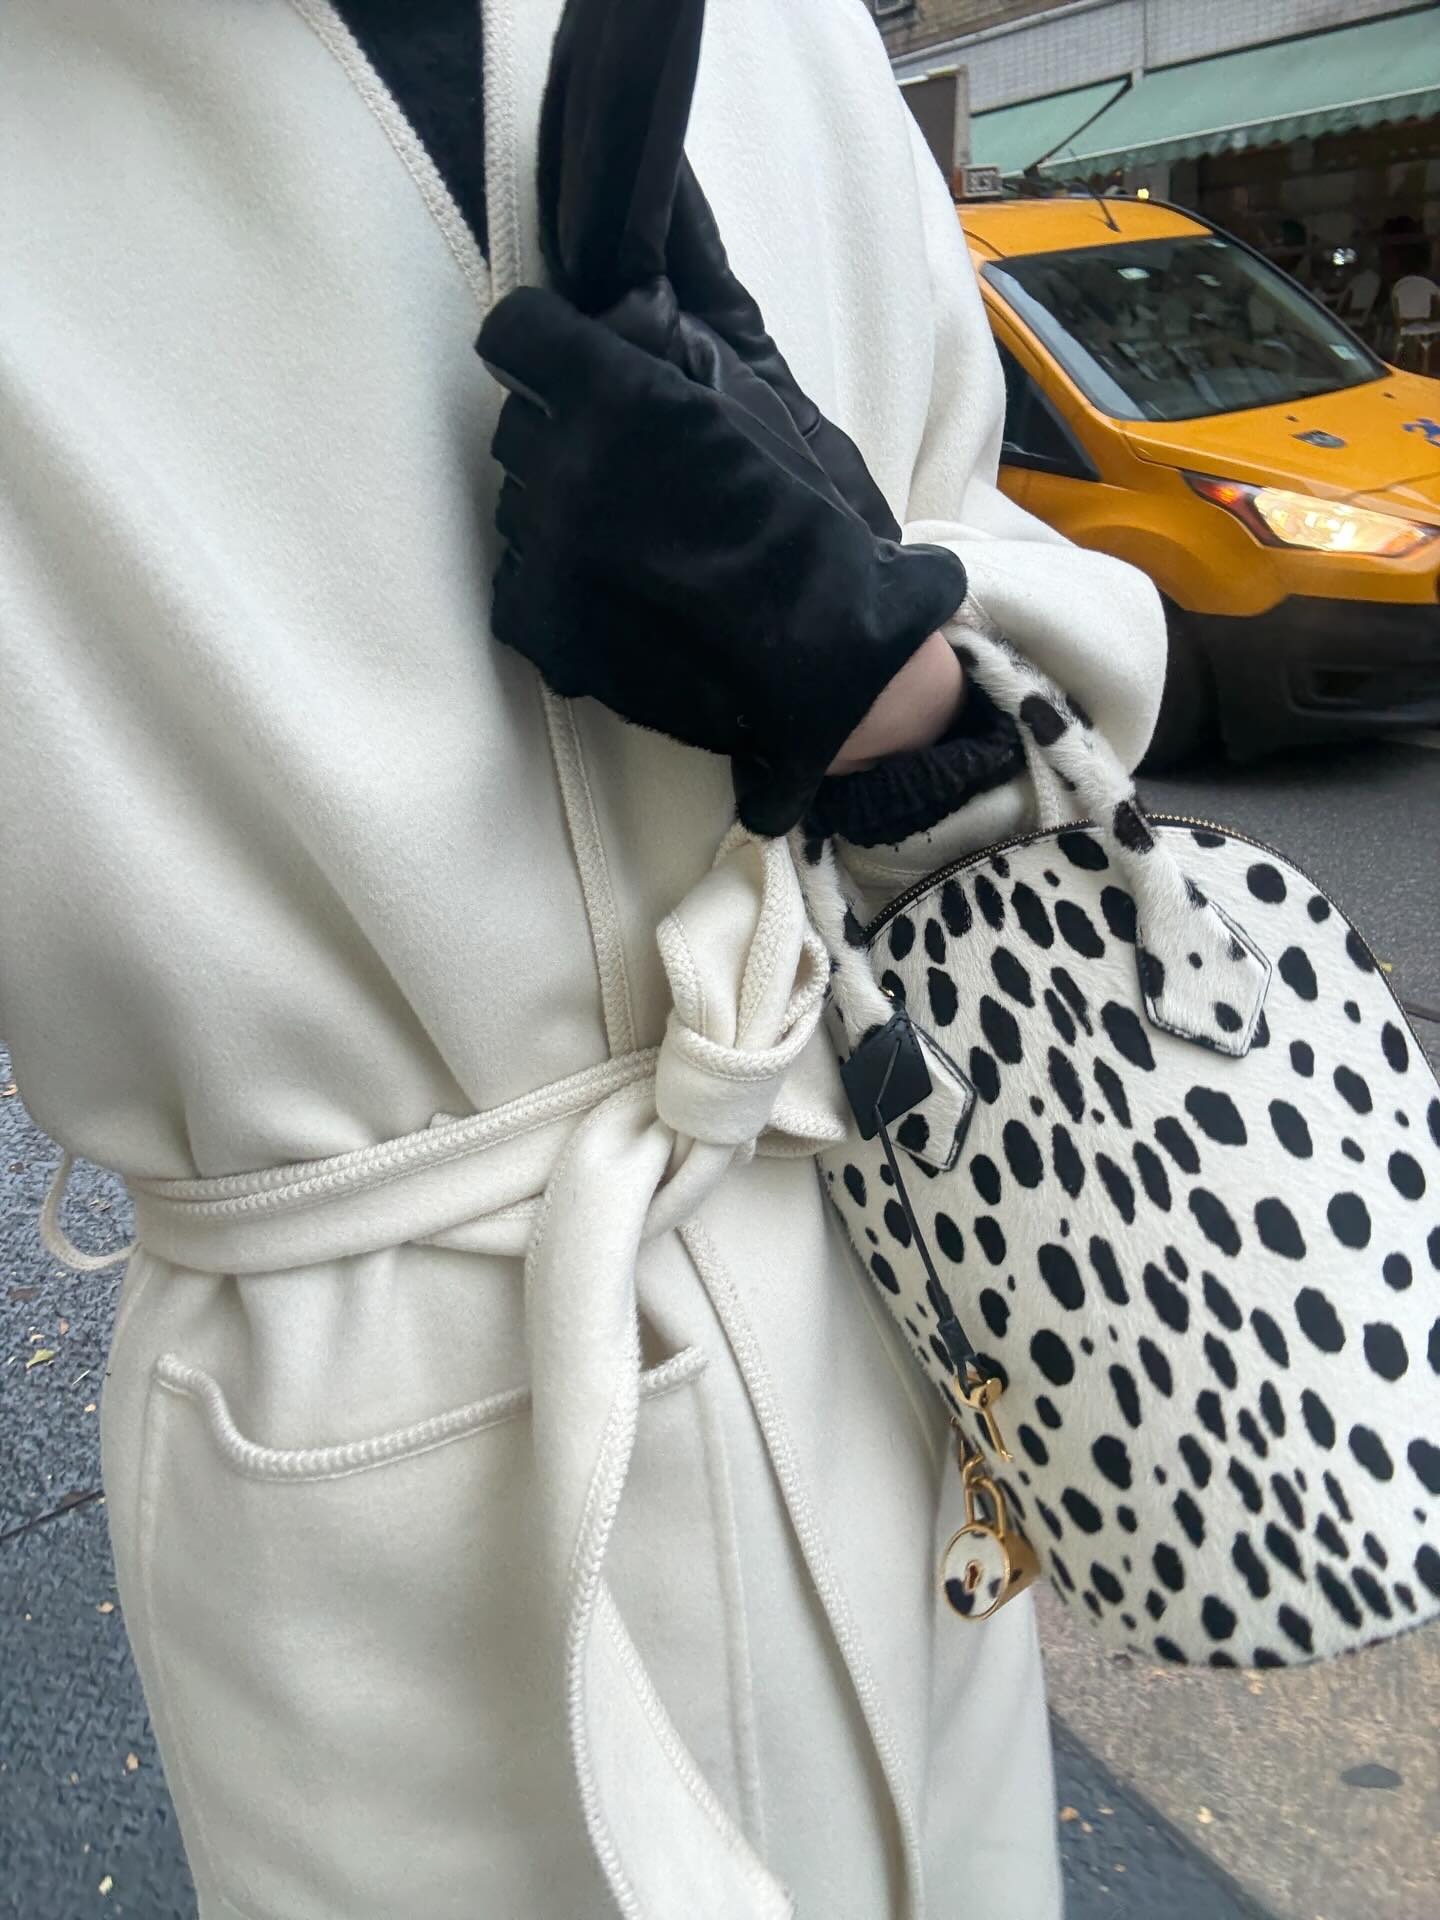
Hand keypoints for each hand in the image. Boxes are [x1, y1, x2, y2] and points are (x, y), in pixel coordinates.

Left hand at [478, 287, 966, 834]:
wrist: (819, 649)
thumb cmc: (798, 520)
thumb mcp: (748, 401)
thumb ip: (667, 347)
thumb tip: (619, 307)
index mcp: (616, 400)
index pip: (513, 333)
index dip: (544, 339)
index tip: (567, 357)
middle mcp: (564, 473)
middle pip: (516, 420)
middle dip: (560, 426)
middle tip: (624, 461)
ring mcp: (545, 555)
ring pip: (514, 498)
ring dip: (556, 503)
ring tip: (627, 533)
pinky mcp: (542, 625)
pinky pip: (515, 572)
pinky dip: (551, 573)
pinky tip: (611, 583)